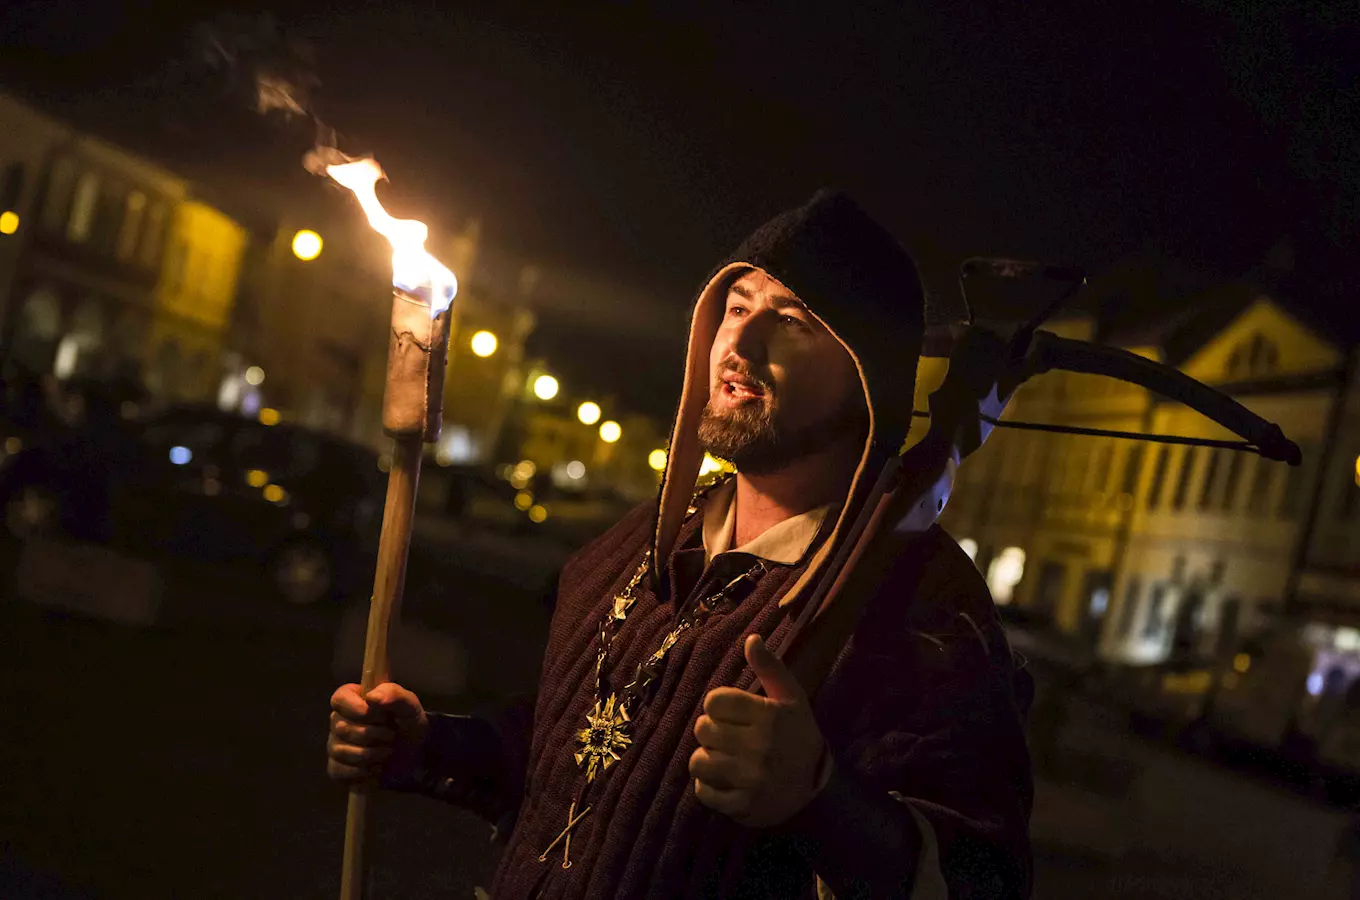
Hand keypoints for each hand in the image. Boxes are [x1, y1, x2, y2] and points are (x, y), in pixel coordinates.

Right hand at [326, 681, 428, 784]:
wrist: (414, 756)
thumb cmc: (408, 725)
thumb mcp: (409, 706)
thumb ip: (394, 694)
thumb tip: (372, 697)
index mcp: (352, 698)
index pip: (339, 699)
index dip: (360, 710)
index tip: (383, 717)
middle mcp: (338, 720)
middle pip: (342, 728)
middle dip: (374, 735)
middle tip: (391, 735)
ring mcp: (335, 745)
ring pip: (340, 751)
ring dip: (371, 754)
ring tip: (386, 751)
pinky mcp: (336, 768)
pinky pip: (338, 770)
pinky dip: (362, 772)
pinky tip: (375, 767)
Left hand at [690, 634, 831, 827]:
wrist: (817, 786)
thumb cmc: (798, 733)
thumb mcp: (791, 697)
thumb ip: (770, 667)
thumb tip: (751, 639)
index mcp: (768, 716)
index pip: (714, 701)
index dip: (718, 705)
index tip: (730, 713)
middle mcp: (758, 746)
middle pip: (702, 729)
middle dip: (710, 731)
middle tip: (726, 736)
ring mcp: (750, 778)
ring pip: (698, 761)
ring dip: (705, 759)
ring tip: (721, 758)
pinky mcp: (744, 805)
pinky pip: (704, 793)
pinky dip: (708, 787)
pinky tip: (724, 780)